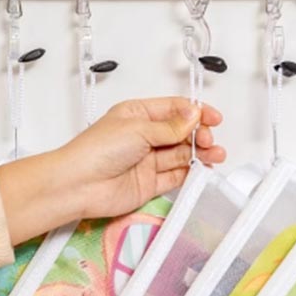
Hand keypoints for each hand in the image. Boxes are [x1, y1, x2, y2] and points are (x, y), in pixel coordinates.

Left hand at [0, 97, 225, 244]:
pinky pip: (176, 176)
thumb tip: (193, 115)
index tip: (213, 117)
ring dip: (199, 154)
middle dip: (199, 134)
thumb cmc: (97, 151)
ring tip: (214, 155)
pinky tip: (202, 169)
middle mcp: (143, 137)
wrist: (80, 185)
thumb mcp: (138, 128)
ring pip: (180, 155)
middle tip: (208, 140)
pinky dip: (191, 173)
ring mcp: (147, 161)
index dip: (195, 112)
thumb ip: (170, 126)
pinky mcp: (150, 184)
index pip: (174, 110)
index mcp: (138, 115)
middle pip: (180, 133)